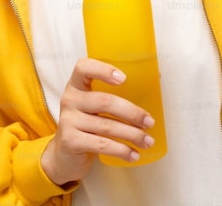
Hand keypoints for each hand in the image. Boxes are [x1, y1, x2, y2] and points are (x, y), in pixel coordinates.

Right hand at [40, 58, 155, 185]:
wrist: (64, 153)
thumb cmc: (87, 123)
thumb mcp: (95, 104)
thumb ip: (116, 92)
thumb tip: (156, 77)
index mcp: (76, 84)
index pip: (84, 68)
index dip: (103, 70)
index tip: (124, 79)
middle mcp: (70, 99)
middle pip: (105, 101)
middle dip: (132, 113)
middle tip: (149, 122)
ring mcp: (68, 120)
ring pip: (107, 126)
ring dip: (132, 135)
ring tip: (147, 141)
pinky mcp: (70, 141)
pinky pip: (102, 145)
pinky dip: (122, 150)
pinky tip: (133, 154)